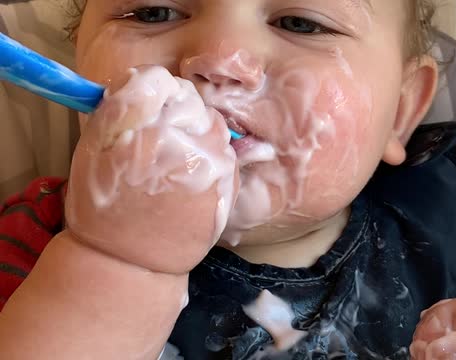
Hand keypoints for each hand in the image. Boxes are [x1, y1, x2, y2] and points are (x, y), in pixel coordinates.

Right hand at [65, 66, 237, 273]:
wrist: (130, 261)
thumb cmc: (104, 208)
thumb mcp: (92, 151)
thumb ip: (116, 110)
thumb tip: (139, 81)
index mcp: (139, 127)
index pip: (161, 81)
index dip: (156, 92)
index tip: (152, 107)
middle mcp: (178, 139)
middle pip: (192, 102)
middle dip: (180, 114)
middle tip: (164, 141)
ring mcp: (209, 163)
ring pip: (215, 127)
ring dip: (201, 137)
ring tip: (179, 165)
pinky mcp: (227, 184)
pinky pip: (228, 155)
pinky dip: (215, 160)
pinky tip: (195, 181)